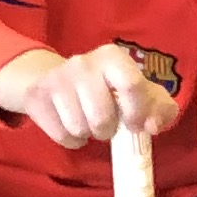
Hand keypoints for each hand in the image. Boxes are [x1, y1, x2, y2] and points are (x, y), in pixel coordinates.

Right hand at [0, 40, 178, 149]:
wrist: (55, 79)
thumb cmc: (108, 89)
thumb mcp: (141, 93)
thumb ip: (160, 108)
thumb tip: (152, 126)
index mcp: (112, 56)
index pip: (131, 85)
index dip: (137, 112)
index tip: (135, 126)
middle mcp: (82, 62)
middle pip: (102, 116)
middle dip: (107, 129)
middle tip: (106, 124)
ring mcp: (56, 79)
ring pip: (79, 127)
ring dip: (87, 134)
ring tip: (87, 123)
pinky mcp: (36, 96)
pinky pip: (61, 135)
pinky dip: (70, 140)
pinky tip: (70, 126)